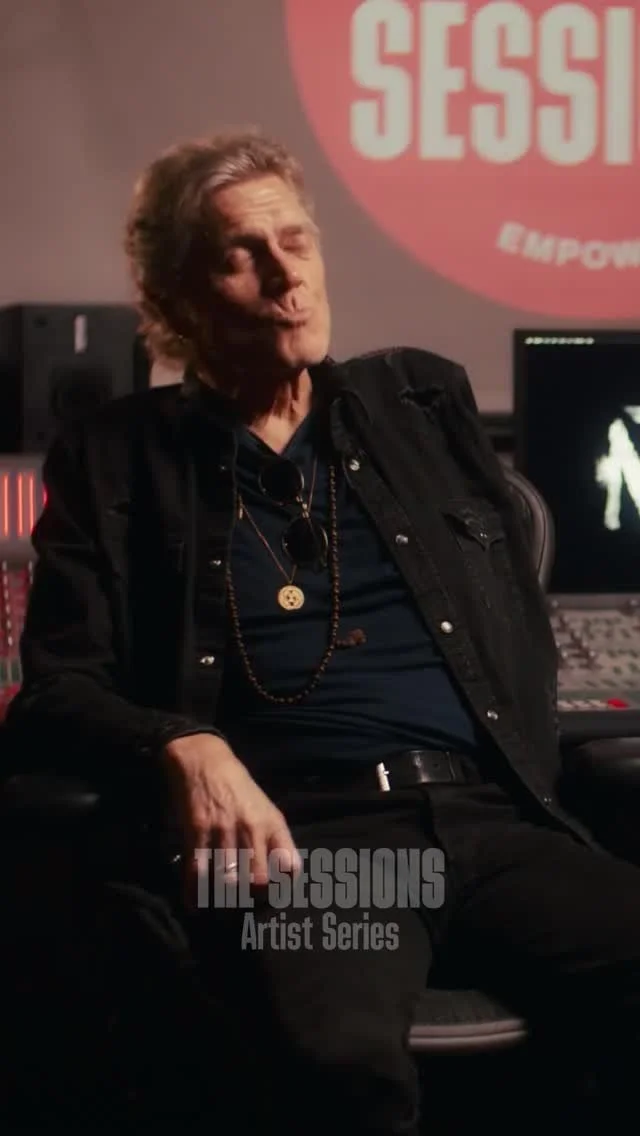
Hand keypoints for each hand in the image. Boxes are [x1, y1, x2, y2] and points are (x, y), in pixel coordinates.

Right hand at [162, 733, 300, 899]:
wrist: (204, 760)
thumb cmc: (238, 787)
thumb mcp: (264, 808)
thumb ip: (273, 839)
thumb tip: (280, 876)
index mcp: (273, 823)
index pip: (290, 865)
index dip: (284, 887)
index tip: (271, 896)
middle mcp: (252, 827)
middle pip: (259, 879)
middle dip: (250, 899)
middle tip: (240, 906)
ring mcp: (224, 829)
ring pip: (228, 880)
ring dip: (222, 900)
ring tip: (218, 908)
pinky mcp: (197, 830)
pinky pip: (197, 870)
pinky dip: (195, 892)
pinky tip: (194, 903)